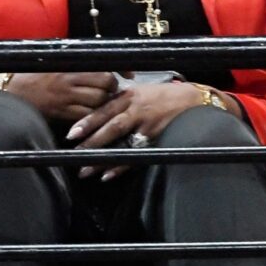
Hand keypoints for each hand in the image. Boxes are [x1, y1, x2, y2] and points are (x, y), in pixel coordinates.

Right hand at [6, 71, 119, 121]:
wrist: (8, 90)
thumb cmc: (32, 74)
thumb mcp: (54, 61)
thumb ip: (75, 61)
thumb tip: (99, 60)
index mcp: (69, 63)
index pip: (101, 65)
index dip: (119, 70)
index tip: (129, 74)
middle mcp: (69, 79)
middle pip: (104, 84)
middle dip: (112, 89)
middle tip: (112, 91)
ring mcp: (65, 97)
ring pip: (97, 101)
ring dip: (104, 104)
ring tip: (104, 103)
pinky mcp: (60, 112)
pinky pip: (84, 116)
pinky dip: (92, 117)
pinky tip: (93, 116)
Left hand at [66, 81, 203, 180]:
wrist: (193, 100)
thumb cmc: (163, 94)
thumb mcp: (140, 90)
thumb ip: (121, 101)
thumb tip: (98, 111)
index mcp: (130, 96)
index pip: (104, 110)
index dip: (87, 122)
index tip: (72, 134)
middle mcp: (137, 111)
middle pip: (111, 127)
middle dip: (91, 142)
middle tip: (74, 153)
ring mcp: (148, 127)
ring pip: (121, 144)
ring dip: (103, 158)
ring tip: (85, 170)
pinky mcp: (156, 140)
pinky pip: (136, 155)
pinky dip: (122, 165)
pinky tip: (108, 174)